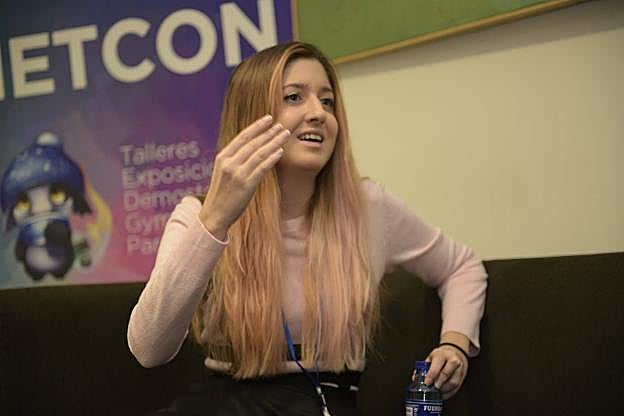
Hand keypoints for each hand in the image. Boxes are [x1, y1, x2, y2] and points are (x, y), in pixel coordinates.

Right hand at [199, 115, 289, 238]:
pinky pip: (262, 167)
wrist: (214, 215)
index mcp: (222, 157)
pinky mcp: (246, 185)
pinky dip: (272, 158)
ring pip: (260, 153)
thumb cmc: (221, 194)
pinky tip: (280, 151)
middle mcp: (229, 163)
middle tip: (282, 125)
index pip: (242, 137)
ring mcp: (238, 174)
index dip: (257, 126)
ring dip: (274, 141)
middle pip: (253, 142)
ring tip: (285, 134)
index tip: (269, 119)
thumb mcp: (223, 173)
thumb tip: (253, 149)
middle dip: (269, 132)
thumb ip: (235, 160)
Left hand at [424, 344, 468, 398]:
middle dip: (438, 383)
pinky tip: (443, 394)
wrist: (454, 354)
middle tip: (433, 388)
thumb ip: (423, 368)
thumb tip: (415, 378)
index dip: (431, 376)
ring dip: (444, 389)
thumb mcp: (431, 358)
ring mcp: (460, 369)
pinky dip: (449, 393)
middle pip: (446, 374)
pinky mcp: (463, 377)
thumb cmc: (440, 357)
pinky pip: (457, 387)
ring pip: (453, 382)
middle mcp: (453, 361)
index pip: (437, 366)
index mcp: (442, 355)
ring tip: (437, 392)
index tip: (426, 383)